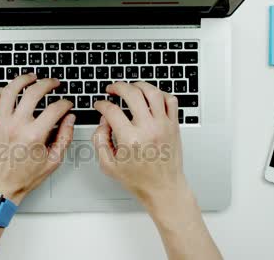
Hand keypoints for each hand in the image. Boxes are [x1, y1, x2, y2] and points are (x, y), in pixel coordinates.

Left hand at [0, 74, 74, 204]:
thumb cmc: (22, 177)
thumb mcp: (52, 162)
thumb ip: (64, 138)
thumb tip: (70, 120)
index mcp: (33, 135)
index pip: (54, 109)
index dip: (65, 103)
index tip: (67, 104)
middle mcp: (15, 126)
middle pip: (33, 92)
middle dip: (47, 83)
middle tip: (53, 83)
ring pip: (10, 90)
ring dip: (23, 80)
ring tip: (31, 77)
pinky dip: (1, 91)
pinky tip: (9, 90)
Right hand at [92, 81, 184, 205]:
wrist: (164, 189)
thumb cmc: (139, 180)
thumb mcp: (109, 166)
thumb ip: (99, 141)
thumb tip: (103, 122)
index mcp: (130, 139)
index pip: (111, 111)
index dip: (101, 104)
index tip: (100, 105)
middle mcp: (148, 129)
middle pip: (132, 94)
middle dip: (118, 87)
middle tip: (112, 89)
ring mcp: (163, 125)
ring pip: (153, 92)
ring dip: (139, 85)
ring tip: (131, 87)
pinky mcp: (174, 126)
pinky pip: (171, 101)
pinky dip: (160, 94)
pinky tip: (151, 97)